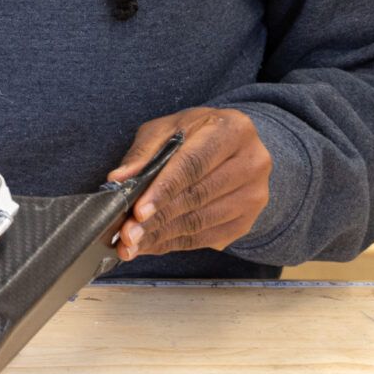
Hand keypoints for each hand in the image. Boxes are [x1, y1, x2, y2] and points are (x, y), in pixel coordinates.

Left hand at [103, 106, 271, 261]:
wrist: (232, 147)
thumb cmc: (197, 134)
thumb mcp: (168, 129)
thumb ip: (143, 152)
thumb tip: (118, 179)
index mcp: (233, 130)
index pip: (193, 164)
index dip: (163, 190)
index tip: (139, 211)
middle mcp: (252, 162)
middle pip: (197, 197)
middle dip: (157, 219)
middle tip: (127, 235)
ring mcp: (254, 195)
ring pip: (201, 222)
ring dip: (162, 236)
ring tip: (133, 244)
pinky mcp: (248, 220)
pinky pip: (207, 238)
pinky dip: (175, 244)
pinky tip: (152, 245)